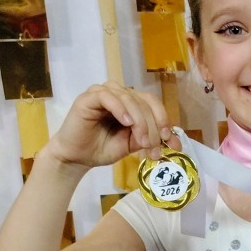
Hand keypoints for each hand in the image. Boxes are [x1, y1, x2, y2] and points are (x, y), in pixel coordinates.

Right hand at [47, 83, 172, 171]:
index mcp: (130, 102)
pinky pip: (108, 97)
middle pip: (144, 102)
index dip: (164, 119)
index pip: (152, 103)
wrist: (77, 158)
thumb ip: (149, 138)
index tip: (170, 142)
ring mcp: (103, 93)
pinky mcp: (89, 98)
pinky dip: (120, 109)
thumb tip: (173, 141)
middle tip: (153, 148)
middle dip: (153, 127)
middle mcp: (118, 94)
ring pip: (129, 99)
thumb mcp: (131, 144)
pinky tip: (126, 123)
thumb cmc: (102, 149)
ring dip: (140, 122)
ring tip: (141, 142)